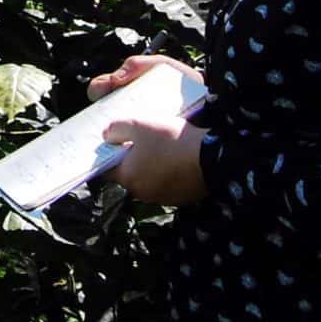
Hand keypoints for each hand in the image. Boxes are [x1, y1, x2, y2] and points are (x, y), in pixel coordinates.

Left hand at [91, 53, 206, 206]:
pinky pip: (168, 182)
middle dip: (132, 157)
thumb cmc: (173, 140)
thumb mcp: (139, 124)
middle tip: (140, 138)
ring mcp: (163, 197)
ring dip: (152, 164)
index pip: (106, 168)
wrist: (214, 158)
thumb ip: (117, 128)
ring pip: (150, 178)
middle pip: (129, 173)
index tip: (113, 140)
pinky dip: (169, 170)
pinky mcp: (181, 197)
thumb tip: (107, 135)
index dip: (108, 153)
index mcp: (129, 178)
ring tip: (162, 144)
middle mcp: (143, 193)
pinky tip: (177, 155)